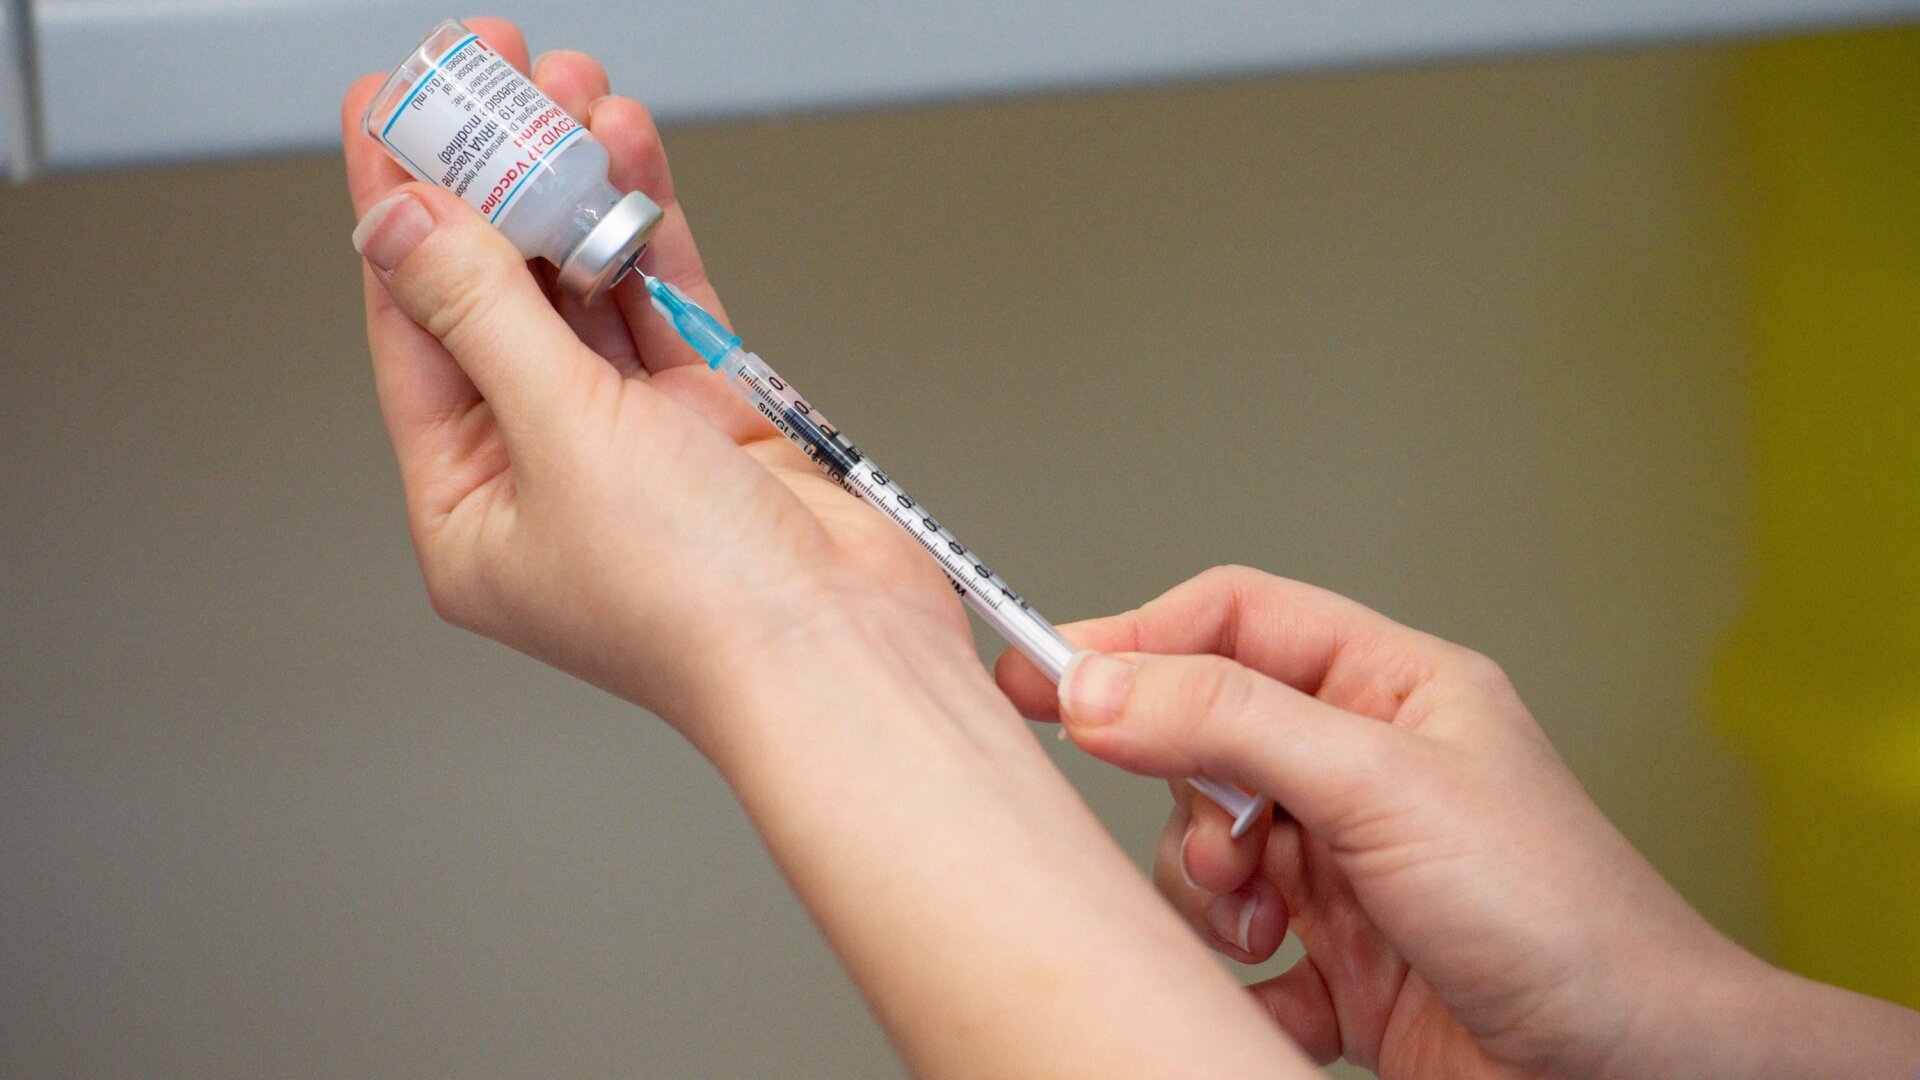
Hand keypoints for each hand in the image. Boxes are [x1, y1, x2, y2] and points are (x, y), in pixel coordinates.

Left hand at [341, 22, 967, 747]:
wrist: (846, 652)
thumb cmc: (702, 606)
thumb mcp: (561, 438)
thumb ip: (484, 314)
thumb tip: (406, 223)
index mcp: (473, 509)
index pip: (413, 330)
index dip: (399, 211)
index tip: (388, 112)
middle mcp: (549, 473)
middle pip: (499, 296)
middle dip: (496, 181)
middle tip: (488, 77)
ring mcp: (637, 444)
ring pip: (587, 287)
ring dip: (576, 189)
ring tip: (567, 92)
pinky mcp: (716, 419)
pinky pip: (666, 301)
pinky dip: (648, 230)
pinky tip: (626, 154)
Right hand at [996, 566, 1919, 1079]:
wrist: (1632, 1074)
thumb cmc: (1563, 918)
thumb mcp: (1382, 788)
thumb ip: (1230, 722)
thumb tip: (1099, 683)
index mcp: (1389, 688)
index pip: (1233, 621)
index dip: (1136, 638)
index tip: (1043, 676)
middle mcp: (1362, 766)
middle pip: (1203, 738)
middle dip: (1190, 802)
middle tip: (1222, 850)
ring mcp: (1345, 863)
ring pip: (1205, 848)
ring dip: (1212, 896)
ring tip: (1270, 931)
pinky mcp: (1335, 958)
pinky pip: (1232, 949)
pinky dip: (1242, 978)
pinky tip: (1298, 996)